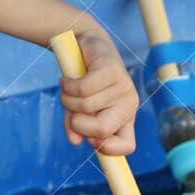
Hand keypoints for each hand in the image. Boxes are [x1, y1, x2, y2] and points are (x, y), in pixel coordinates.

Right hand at [60, 26, 137, 155]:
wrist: (85, 45)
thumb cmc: (83, 82)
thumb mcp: (79, 110)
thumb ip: (77, 127)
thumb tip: (75, 141)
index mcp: (125, 118)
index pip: (127, 145)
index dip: (108, 150)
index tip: (88, 141)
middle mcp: (129, 103)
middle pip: (102, 130)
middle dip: (78, 123)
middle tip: (71, 110)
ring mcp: (123, 86)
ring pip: (86, 107)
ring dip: (67, 100)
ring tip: (67, 89)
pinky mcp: (111, 69)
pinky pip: (83, 88)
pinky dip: (67, 85)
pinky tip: (66, 79)